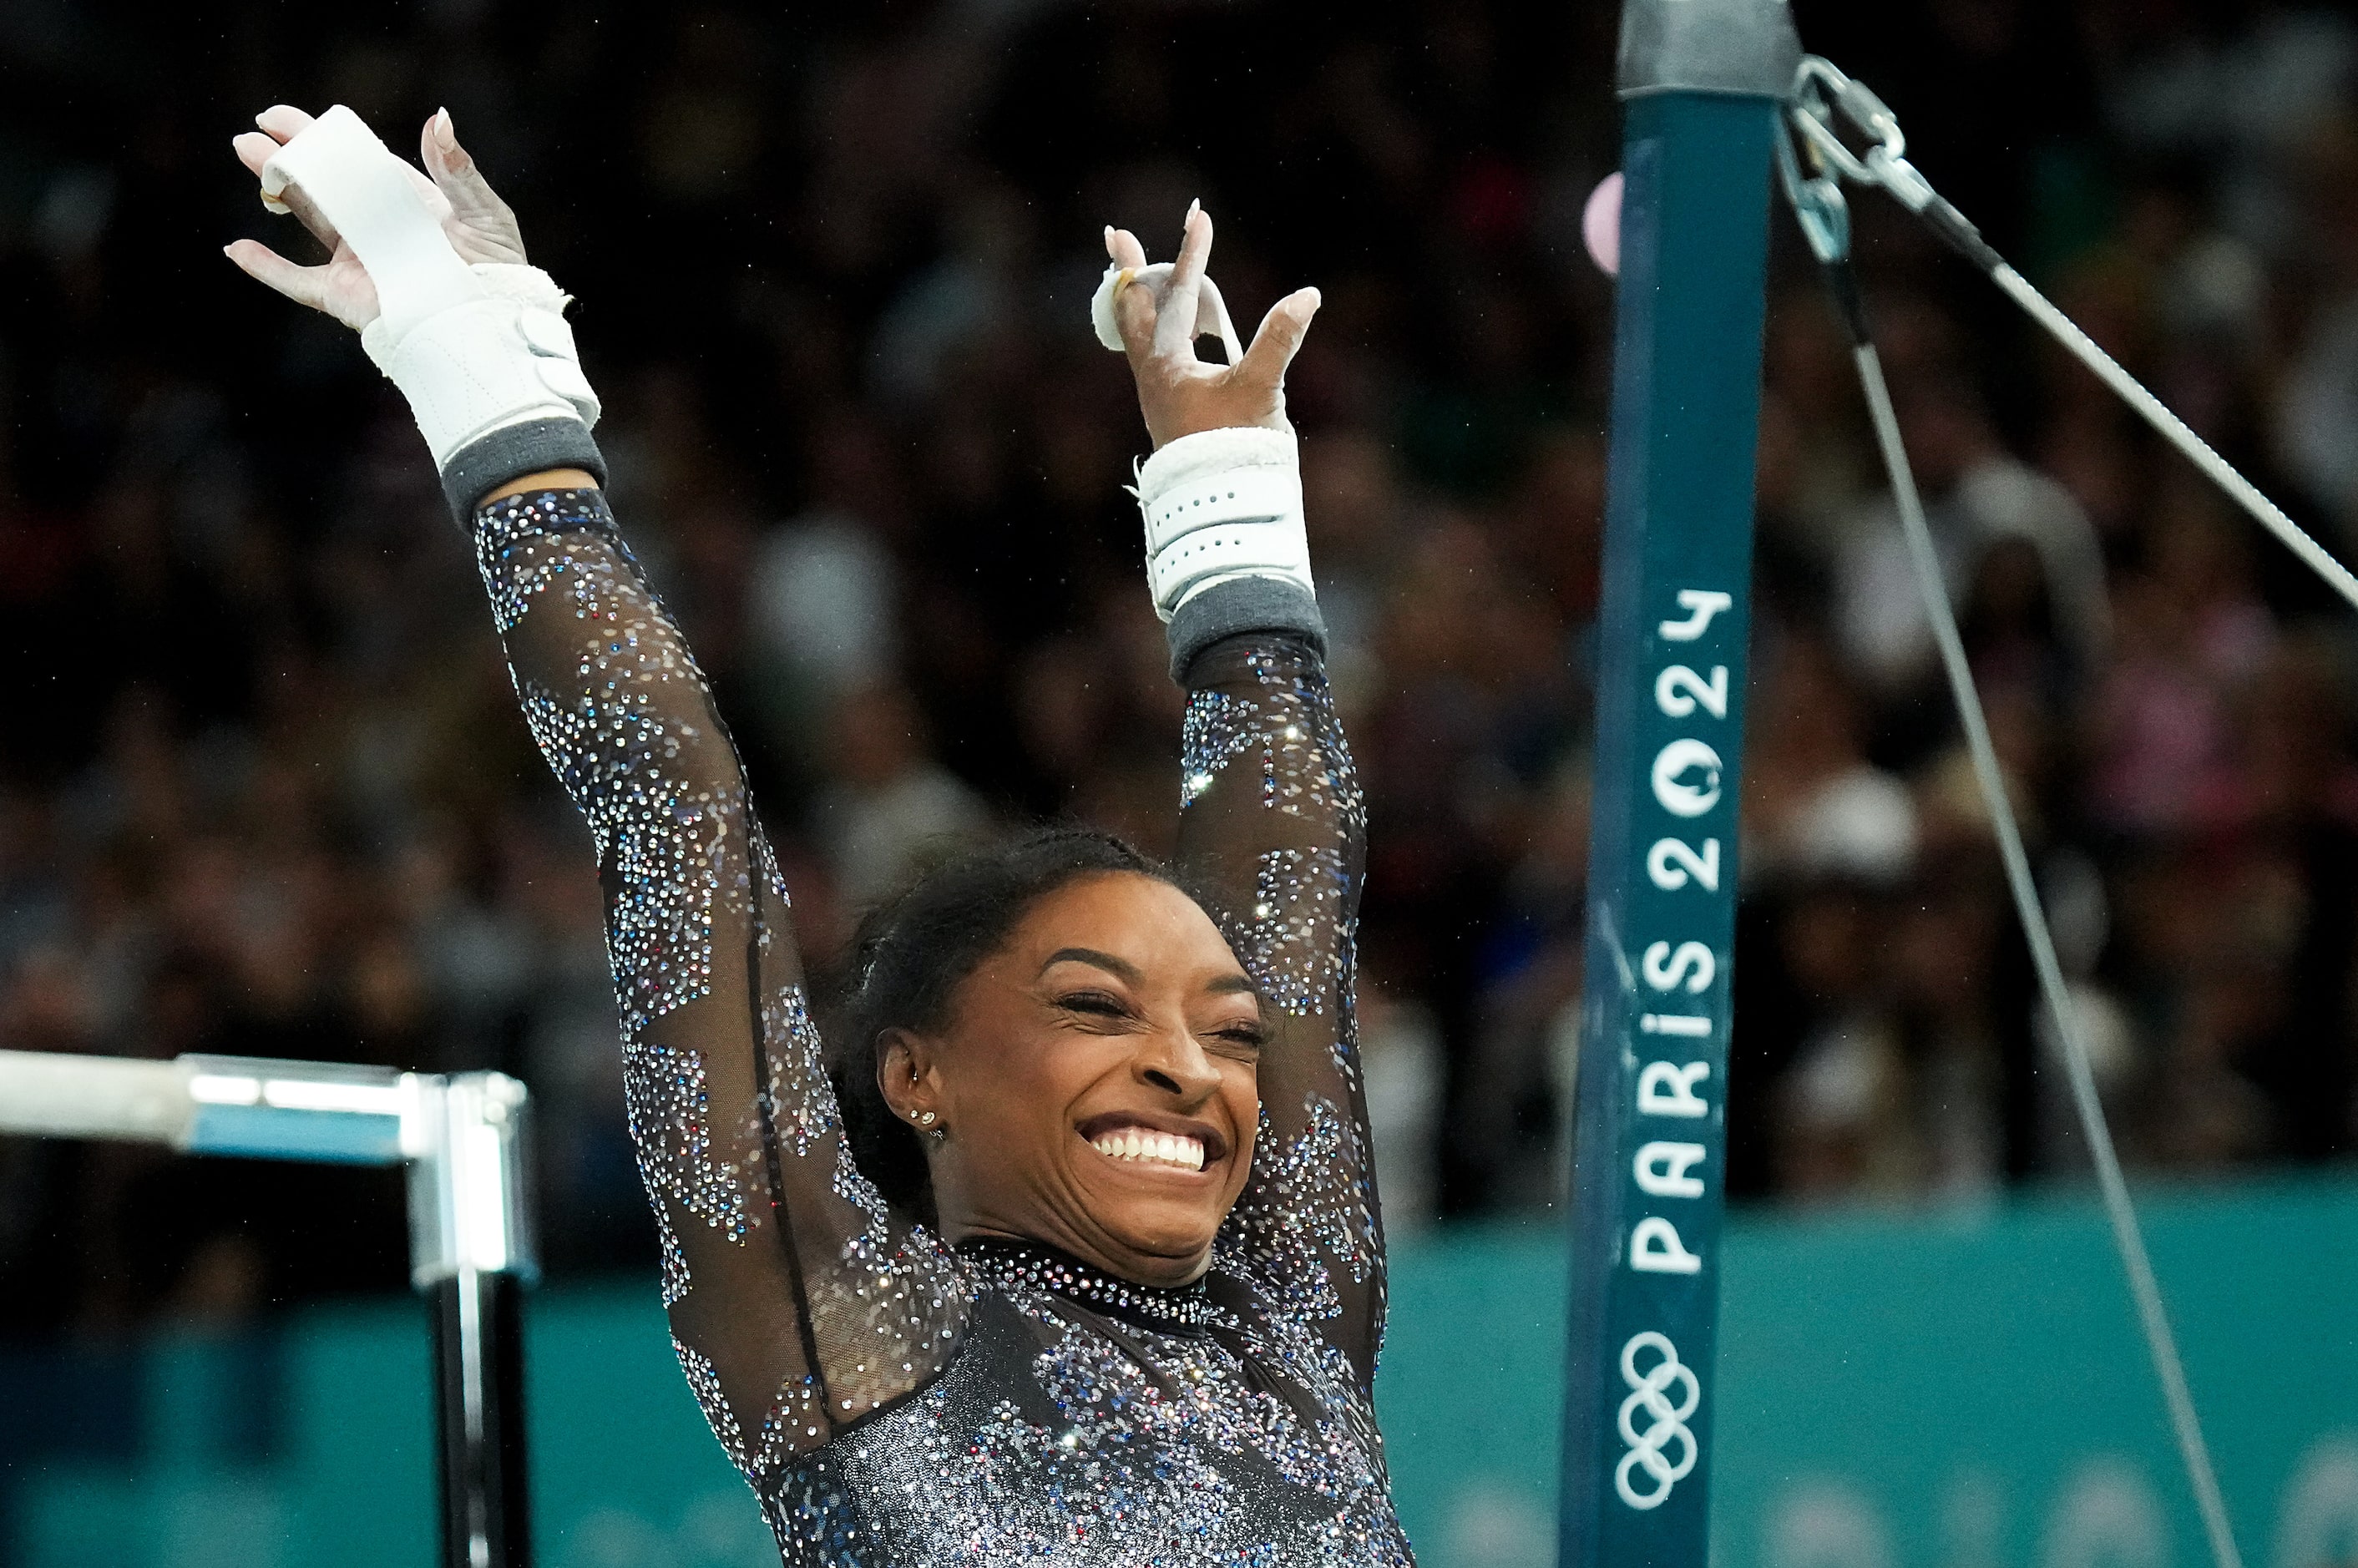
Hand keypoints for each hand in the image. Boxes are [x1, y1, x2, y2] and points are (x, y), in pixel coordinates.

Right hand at [225, 105, 524, 330]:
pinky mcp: (345, 296)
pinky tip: (237, 249)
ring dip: (274, 188)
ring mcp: (354, 259)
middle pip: (320, 182)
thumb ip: (456, 169)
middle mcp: (373, 224)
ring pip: (304, 217)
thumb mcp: (483, 211)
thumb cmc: (498, 269)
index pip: (354, 160)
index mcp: (402, 198)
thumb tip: (440, 118)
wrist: (494, 324)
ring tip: (247, 153)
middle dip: (287, 154)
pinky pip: (297, 282)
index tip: (284, 116)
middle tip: (255, 130)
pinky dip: (267, 268)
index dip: (319, 136)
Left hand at [1106, 207, 1319, 448]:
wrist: (1222, 504)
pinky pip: (1153, 354)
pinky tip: (1172, 331)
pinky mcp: (1172, 408)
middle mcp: (1154, 374)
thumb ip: (1280, 340)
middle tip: (1118, 235)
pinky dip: (1156, 328)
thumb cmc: (1235, 448)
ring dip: (1139, 299)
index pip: (1178, 297)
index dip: (1192, 255)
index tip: (1199, 216)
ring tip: (1136, 275)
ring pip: (1138, 333)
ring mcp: (1159, 392)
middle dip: (1131, 270)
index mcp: (1167, 364)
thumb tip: (1308, 296)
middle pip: (1132, 309)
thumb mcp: (1260, 389)